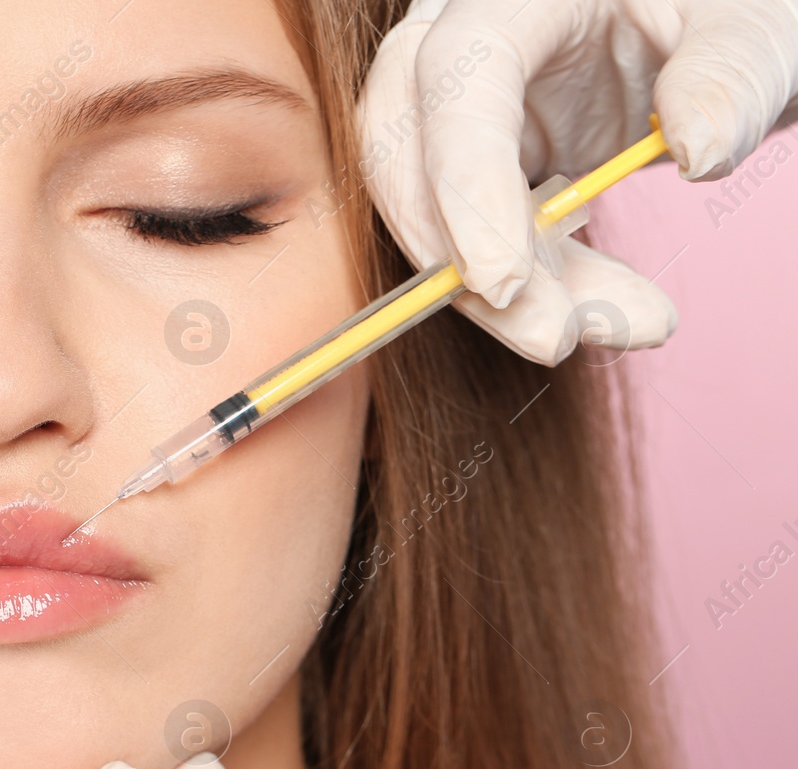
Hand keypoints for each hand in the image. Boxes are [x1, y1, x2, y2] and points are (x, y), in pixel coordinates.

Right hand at [358, 0, 797, 363]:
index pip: (456, 77)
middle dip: (463, 261)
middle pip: (406, 155)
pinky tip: (608, 308)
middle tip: (551, 336)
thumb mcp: (761, 19)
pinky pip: (476, 239)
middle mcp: (468, 45)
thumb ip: (732, 73)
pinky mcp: (484, 164)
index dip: (463, 181)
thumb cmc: (730, 4)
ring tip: (628, 325)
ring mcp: (469, 110)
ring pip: (437, 214)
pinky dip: (534, 289)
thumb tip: (697, 151)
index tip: (502, 281)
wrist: (714, 26)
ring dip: (511, 295)